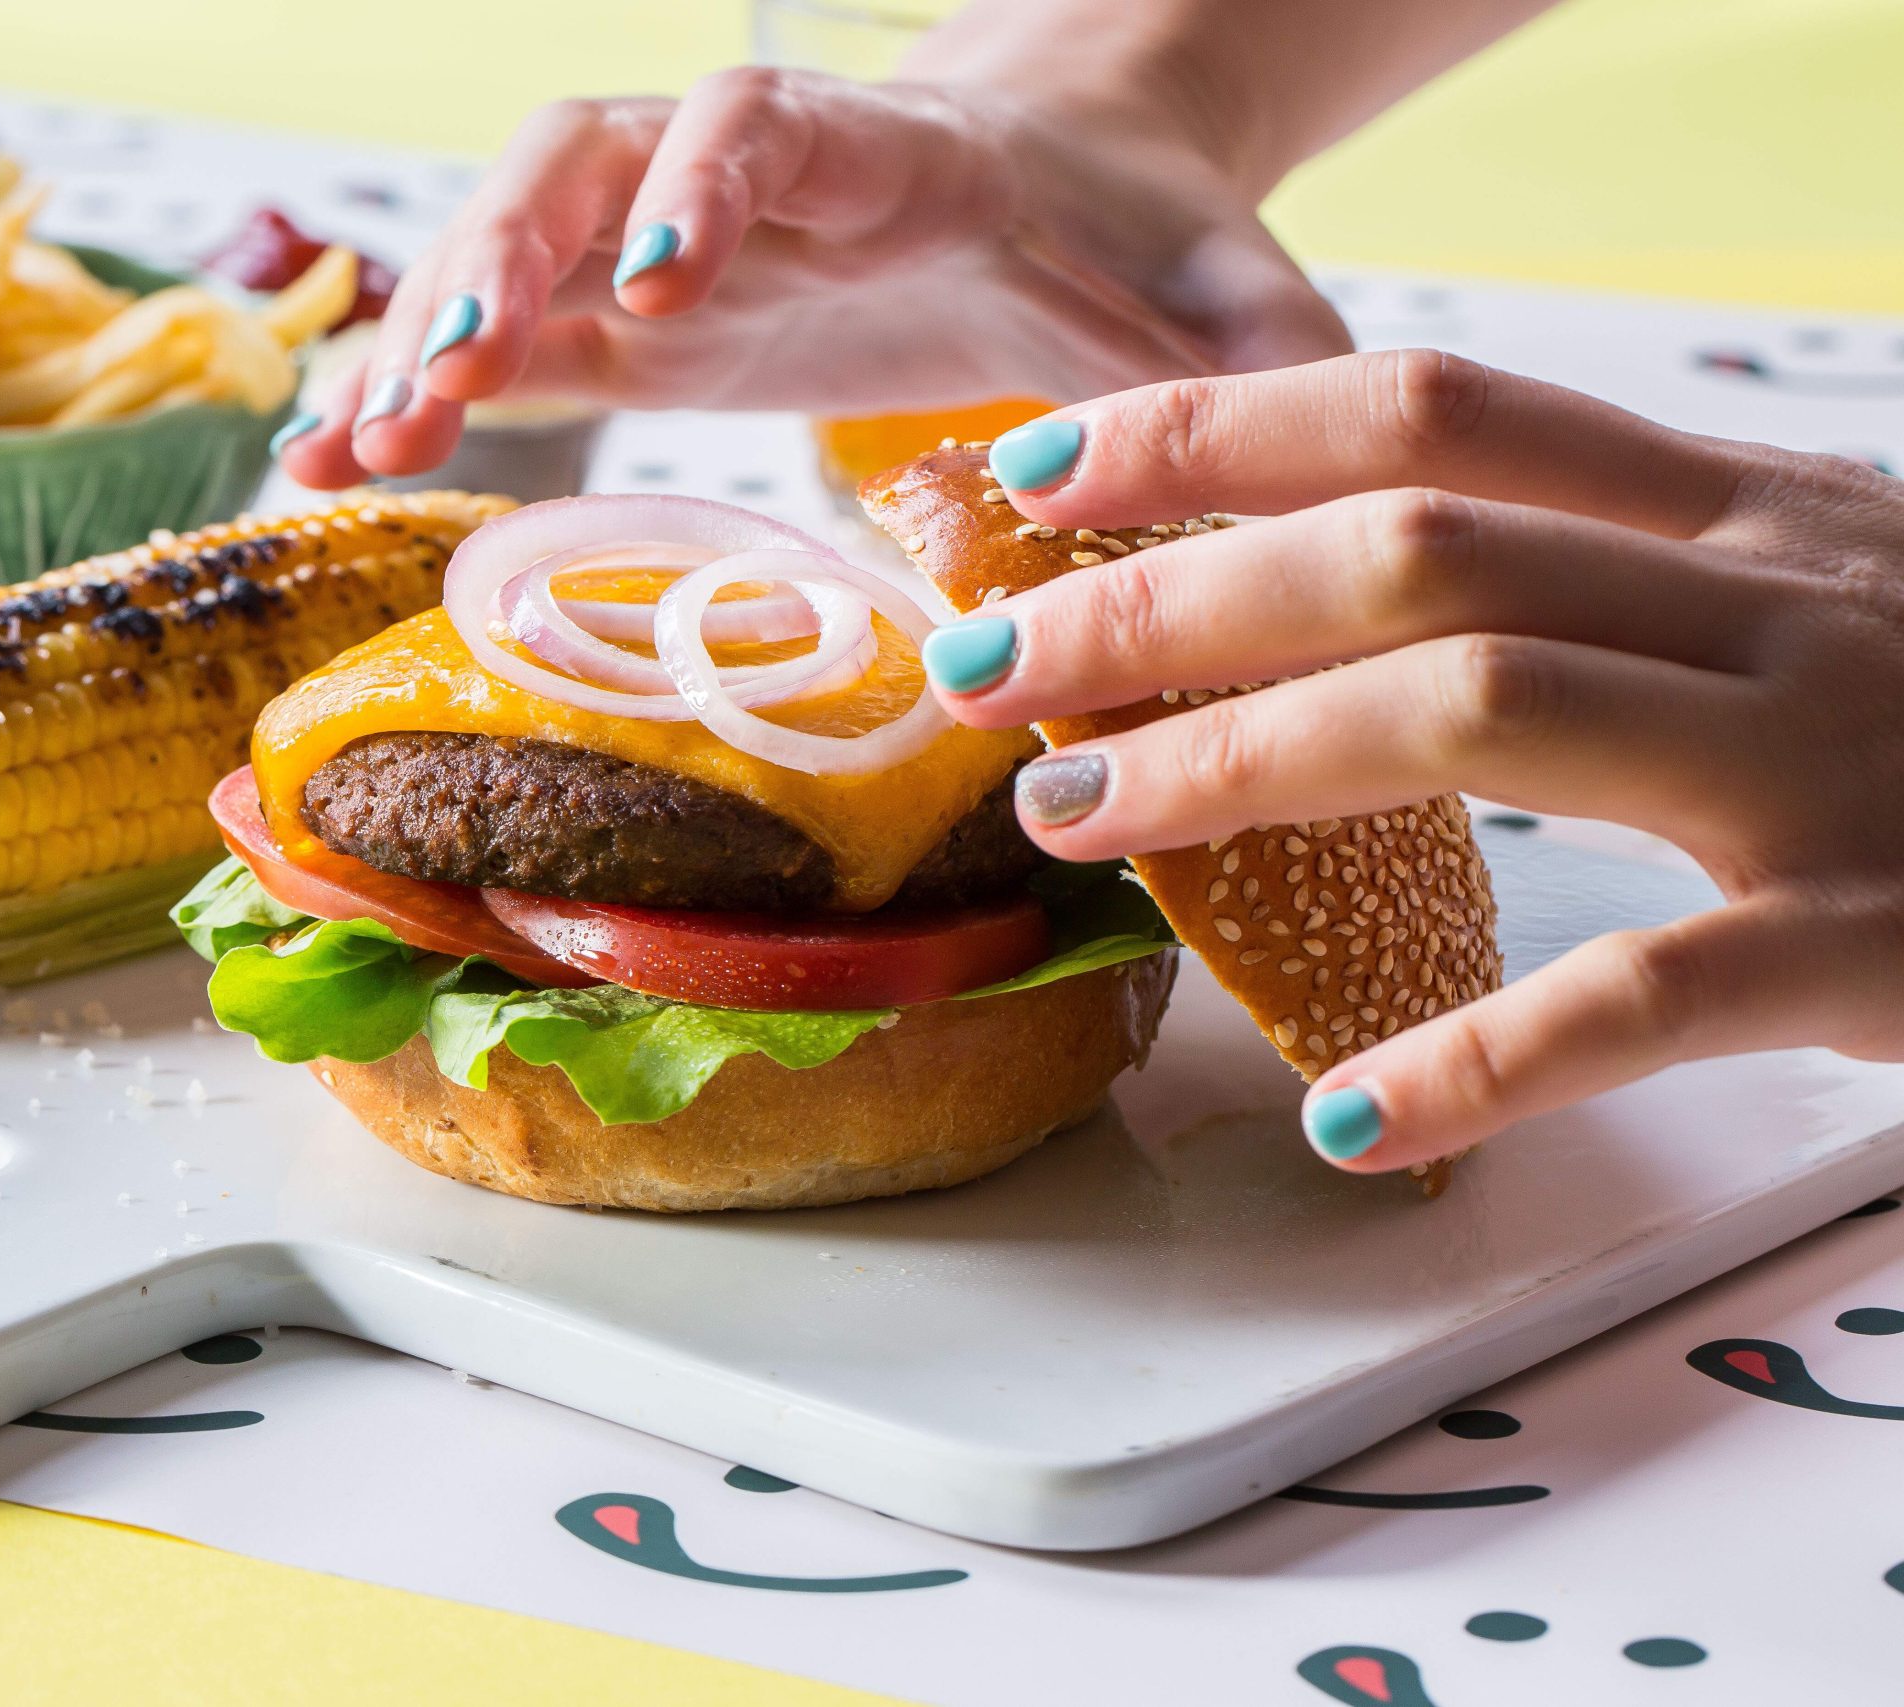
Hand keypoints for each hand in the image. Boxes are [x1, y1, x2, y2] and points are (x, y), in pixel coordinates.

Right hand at [276, 67, 1348, 487]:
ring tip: (356, 446)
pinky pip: (503, 342)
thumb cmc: (1135, 240)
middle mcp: (745, 180)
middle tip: (451, 371)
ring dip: (430, 333)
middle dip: (507, 252)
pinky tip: (334, 472)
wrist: (1069, 196)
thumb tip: (1337, 460)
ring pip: (513, 248)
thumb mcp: (1220, 294)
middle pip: (581, 160)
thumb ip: (1269, 358)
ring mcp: (670, 243)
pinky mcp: (634, 320)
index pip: (762, 125)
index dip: (698, 185)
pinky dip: (417, 393)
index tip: (659, 282)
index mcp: (887, 154)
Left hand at [925, 351, 1903, 1172]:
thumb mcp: (1829, 599)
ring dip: (1242, 764)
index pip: (1437, 411)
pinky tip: (1357, 1116)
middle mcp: (1782, 604)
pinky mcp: (1896, 944)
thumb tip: (1363, 583)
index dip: (1220, 426)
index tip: (1040, 464)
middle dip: (1165, 593)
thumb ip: (1632, 582)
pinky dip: (1486, 1056)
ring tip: (1080, 821)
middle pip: (1411, 543)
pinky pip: (1654, 995)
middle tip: (983, 657)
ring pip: (1483, 709)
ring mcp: (1841, 766)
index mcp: (1751, 517)